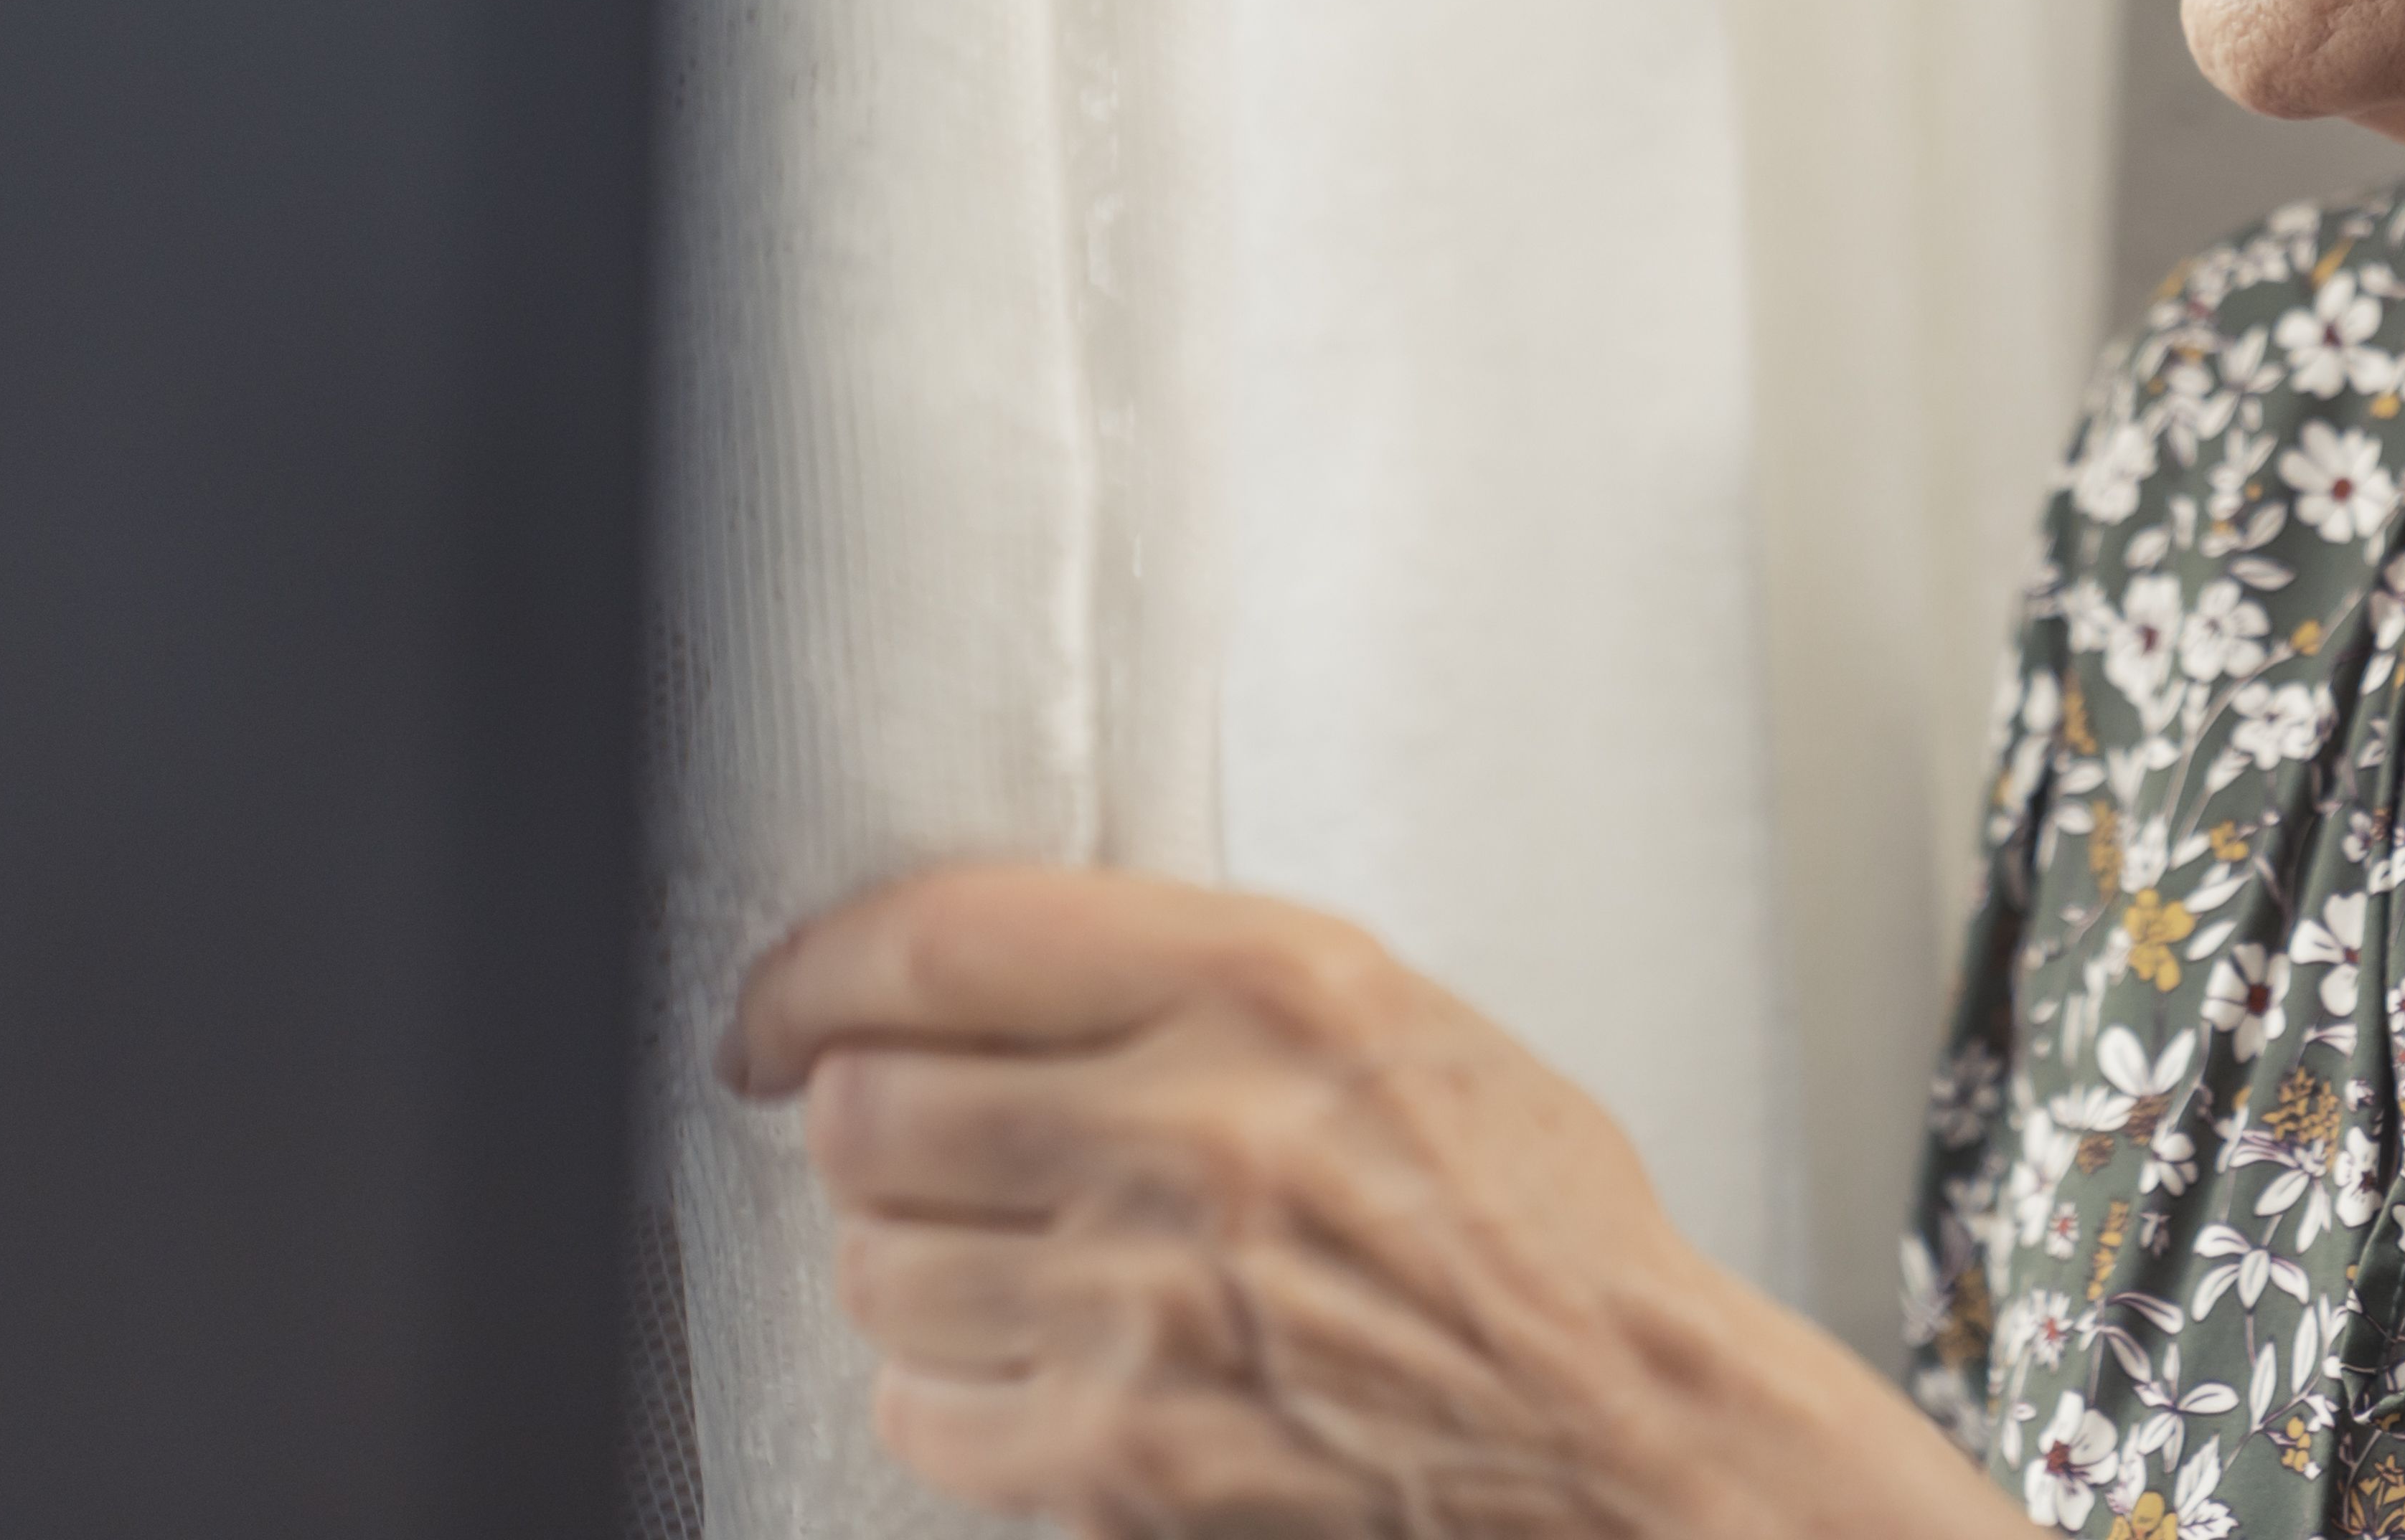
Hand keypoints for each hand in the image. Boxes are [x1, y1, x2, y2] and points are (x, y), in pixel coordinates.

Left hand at [721, 864, 2001, 1538]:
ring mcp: (1147, 1305)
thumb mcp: (1390, 1015)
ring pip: (874, 1267)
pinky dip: (953, 1397)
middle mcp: (1195, 1129)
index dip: (814, 976)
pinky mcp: (1121, 1460)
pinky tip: (1047, 1367)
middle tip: (914, 1144)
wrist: (1620, 1430)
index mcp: (1268, 982)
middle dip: (868, 1128)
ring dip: (914, 1267)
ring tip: (1018, 1264)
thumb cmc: (1530, 1228)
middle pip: (868, 1111)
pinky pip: (921, 1414)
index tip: (784, 1007)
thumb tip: (983, 975)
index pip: (938, 943)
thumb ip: (1191, 975)